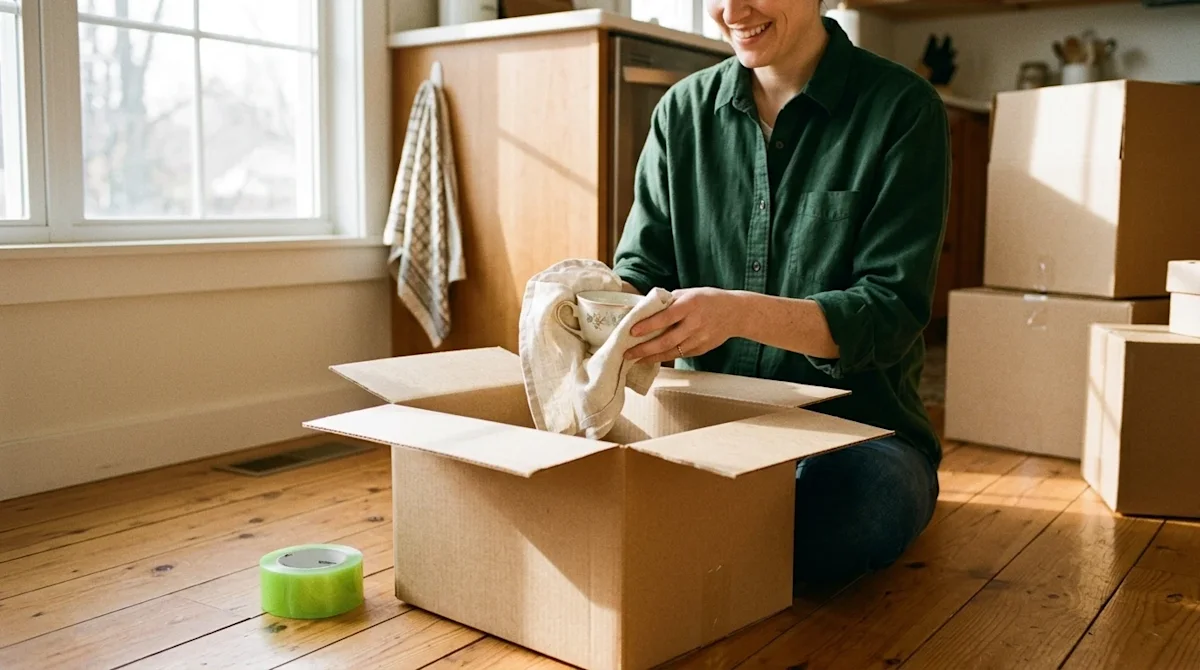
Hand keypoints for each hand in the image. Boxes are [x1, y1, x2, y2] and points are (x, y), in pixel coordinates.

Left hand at [624, 288, 744, 363]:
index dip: (649, 325)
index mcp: (690, 305)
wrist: (735, 313)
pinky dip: (664, 357)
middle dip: (645, 348)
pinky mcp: (701, 349)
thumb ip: (669, 301)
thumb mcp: (689, 293)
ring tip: (635, 359)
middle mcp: (695, 323)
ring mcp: (699, 338)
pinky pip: (680, 355)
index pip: (666, 317)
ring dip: (651, 357)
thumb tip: (644, 308)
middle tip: (627, 353)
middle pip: (667, 340)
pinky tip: (652, 358)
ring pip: (672, 351)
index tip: (632, 331)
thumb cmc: (708, 299)